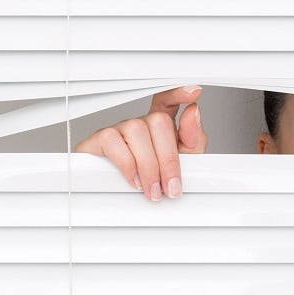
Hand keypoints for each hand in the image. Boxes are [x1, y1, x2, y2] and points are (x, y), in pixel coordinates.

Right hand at [74, 85, 207, 200]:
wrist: (120, 201)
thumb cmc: (151, 181)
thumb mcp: (182, 163)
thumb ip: (193, 139)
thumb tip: (193, 112)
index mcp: (159, 127)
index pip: (167, 100)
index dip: (178, 93)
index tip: (194, 93)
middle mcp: (139, 124)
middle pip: (158, 121)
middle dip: (168, 159)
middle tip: (170, 187)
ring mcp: (119, 130)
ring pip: (137, 131)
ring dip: (148, 166)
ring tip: (152, 189)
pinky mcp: (99, 140)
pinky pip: (113, 141)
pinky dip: (127, 164)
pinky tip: (134, 180)